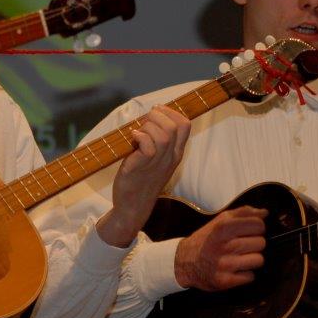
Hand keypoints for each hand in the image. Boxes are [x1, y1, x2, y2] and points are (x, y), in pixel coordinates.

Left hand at [96, 106, 190, 246]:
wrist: (133, 206)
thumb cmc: (142, 179)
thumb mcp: (157, 160)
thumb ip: (158, 141)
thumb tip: (150, 117)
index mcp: (175, 153)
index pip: (185, 125)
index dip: (171, 112)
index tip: (156, 112)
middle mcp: (170, 158)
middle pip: (174, 126)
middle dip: (158, 115)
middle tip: (144, 122)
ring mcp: (157, 163)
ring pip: (163, 135)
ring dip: (148, 127)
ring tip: (138, 132)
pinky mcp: (141, 167)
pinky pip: (147, 146)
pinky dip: (139, 137)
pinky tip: (132, 139)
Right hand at [173, 206, 267, 290]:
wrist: (184, 262)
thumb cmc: (206, 239)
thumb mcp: (220, 221)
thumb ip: (243, 213)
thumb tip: (265, 213)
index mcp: (223, 227)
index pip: (258, 225)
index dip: (257, 228)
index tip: (248, 232)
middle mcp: (224, 245)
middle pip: (261, 243)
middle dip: (254, 244)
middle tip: (242, 247)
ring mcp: (225, 264)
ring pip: (259, 260)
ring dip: (252, 260)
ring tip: (240, 259)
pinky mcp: (225, 281)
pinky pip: (250, 276)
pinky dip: (245, 274)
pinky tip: (235, 270)